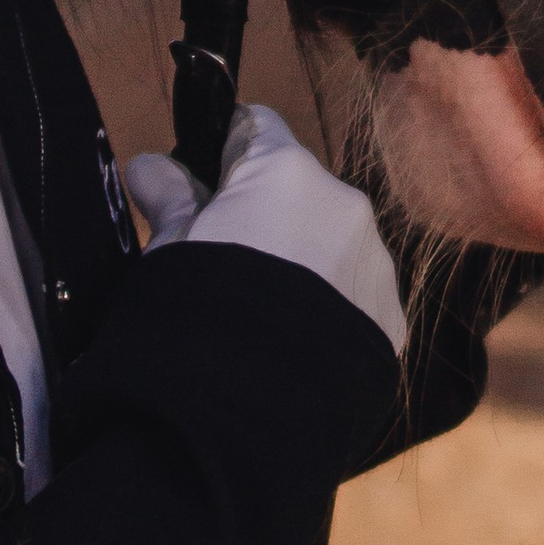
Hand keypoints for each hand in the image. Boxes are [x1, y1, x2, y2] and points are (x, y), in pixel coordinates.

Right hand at [124, 104, 404, 353]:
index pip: (253, 126)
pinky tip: (291, 344)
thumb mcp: (167, 252)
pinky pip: (354, 295)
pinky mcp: (391, 320)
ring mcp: (374, 263)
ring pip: (330, 242)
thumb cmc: (194, 316)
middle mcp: (342, 204)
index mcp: (284, 171)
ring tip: (259, 316)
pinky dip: (327, 308)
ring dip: (301, 261)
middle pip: (296, 188)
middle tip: (222, 262)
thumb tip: (153, 166)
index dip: (221, 151)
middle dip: (263, 213)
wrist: (246, 417)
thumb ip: (169, 200)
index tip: (199, 183)